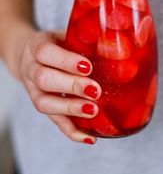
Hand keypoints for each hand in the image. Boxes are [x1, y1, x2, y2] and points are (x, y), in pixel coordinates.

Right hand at [17, 29, 100, 143]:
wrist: (30, 56)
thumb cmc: (56, 44)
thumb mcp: (65, 35)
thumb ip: (84, 40)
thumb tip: (120, 45)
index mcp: (36, 46)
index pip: (45, 52)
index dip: (65, 61)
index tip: (87, 67)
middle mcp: (31, 69)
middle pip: (44, 79)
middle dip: (71, 86)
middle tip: (95, 91)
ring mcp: (33, 90)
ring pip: (44, 103)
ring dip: (70, 109)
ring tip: (93, 111)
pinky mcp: (43, 106)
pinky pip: (54, 121)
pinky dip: (72, 131)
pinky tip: (91, 138)